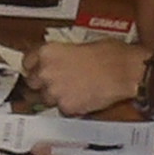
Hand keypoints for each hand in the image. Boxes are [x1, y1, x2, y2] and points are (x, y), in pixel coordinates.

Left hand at [30, 34, 150, 117]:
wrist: (126, 71)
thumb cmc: (111, 55)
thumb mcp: (81, 44)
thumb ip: (62, 54)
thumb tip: (60, 60)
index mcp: (48, 52)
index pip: (27, 63)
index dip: (35, 67)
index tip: (38, 70)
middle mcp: (46, 72)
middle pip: (32, 83)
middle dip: (44, 83)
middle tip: (59, 82)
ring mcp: (55, 91)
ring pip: (46, 99)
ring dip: (57, 96)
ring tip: (76, 90)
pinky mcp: (67, 107)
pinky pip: (63, 110)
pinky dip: (71, 107)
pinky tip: (83, 97)